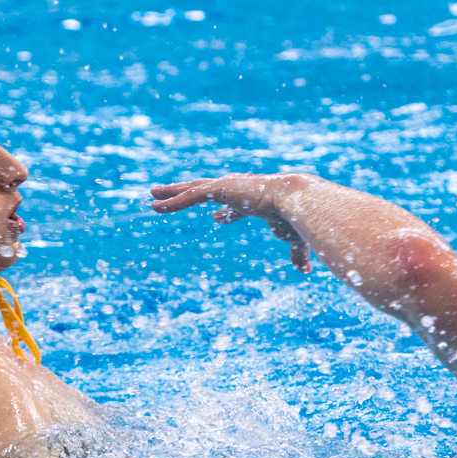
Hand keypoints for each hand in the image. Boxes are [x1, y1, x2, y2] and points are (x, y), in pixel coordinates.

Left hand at [150, 173, 312, 271]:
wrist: (295, 201)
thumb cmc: (295, 219)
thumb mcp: (294, 239)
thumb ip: (296, 254)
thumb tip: (304, 270)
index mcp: (252, 201)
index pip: (234, 206)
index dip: (225, 212)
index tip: (216, 217)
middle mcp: (236, 190)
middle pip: (205, 191)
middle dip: (187, 192)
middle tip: (170, 194)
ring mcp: (226, 187)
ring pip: (191, 189)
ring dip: (171, 192)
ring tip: (152, 193)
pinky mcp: (219, 189)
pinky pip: (189, 196)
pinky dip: (172, 202)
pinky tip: (155, 206)